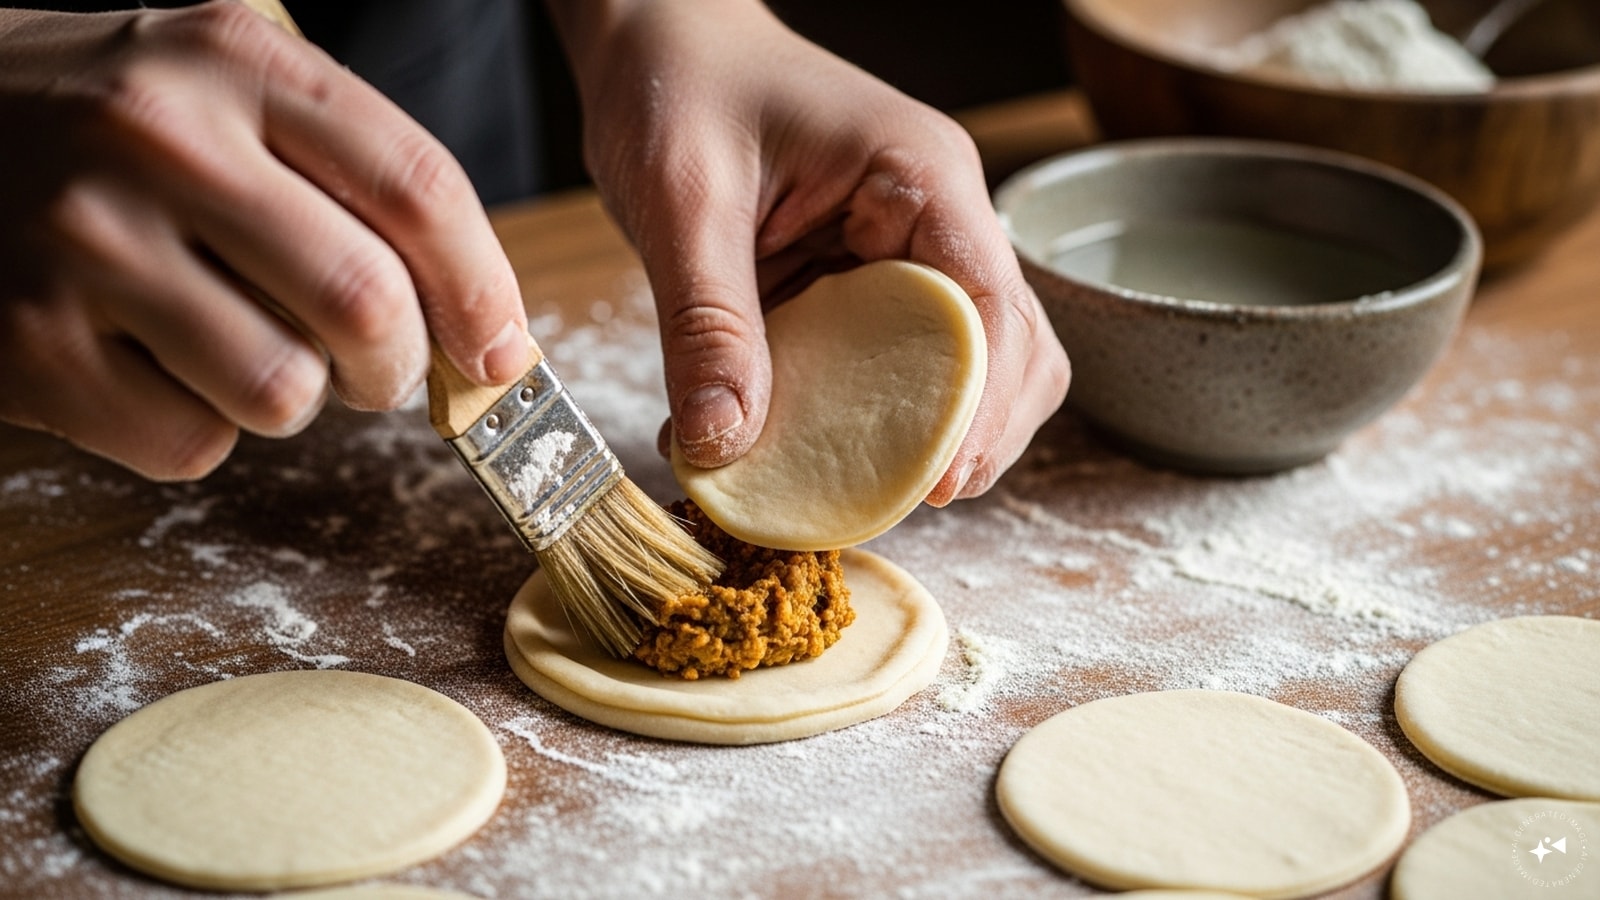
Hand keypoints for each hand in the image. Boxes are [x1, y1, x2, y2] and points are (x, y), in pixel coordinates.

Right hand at [0, 2, 528, 479]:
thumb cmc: (111, 125)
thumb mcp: (228, 90)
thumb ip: (352, 178)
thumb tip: (481, 326)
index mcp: (236, 60)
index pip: (418, 188)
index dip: (484, 290)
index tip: (502, 350)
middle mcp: (157, 138)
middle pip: (366, 304)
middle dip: (402, 366)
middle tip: (382, 371)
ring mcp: (82, 242)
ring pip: (285, 391)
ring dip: (299, 401)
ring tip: (252, 354)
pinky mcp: (28, 344)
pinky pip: (190, 441)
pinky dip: (200, 429)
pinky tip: (159, 369)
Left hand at [549, 0, 1068, 502]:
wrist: (655, 39)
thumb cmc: (676, 84)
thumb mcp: (682, 200)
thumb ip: (708, 321)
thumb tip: (726, 444)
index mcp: (919, 178)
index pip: (995, 306)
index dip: (984, 404)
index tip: (940, 481)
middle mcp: (936, 219)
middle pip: (1011, 350)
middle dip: (969, 433)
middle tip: (901, 497)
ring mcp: (906, 252)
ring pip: (964, 368)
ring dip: (918, 433)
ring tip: (854, 484)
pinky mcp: (864, 282)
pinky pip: (888, 365)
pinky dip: (856, 417)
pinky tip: (797, 446)